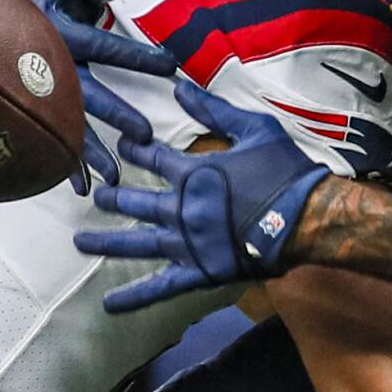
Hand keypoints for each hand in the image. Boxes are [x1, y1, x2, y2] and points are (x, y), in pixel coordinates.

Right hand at [9, 0, 178, 192]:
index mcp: (56, 30)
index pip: (102, 45)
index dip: (135, 56)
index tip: (170, 65)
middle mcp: (44, 62)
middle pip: (83, 92)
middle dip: (114, 114)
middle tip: (145, 136)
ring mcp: (37, 85)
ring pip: (65, 121)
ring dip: (89, 151)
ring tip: (115, 177)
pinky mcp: (36, 98)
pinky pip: (49, 131)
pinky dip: (63, 159)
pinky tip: (80, 186)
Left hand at [76, 78, 329, 312]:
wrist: (311, 217)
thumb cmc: (287, 170)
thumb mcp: (255, 129)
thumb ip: (213, 110)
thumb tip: (178, 87)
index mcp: (195, 173)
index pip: (153, 160)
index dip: (135, 152)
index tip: (123, 148)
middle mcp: (184, 209)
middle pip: (138, 203)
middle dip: (115, 198)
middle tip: (96, 196)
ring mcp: (189, 243)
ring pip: (139, 243)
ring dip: (108, 242)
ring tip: (80, 242)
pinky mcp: (202, 271)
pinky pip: (163, 286)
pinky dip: (135, 297)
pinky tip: (108, 305)